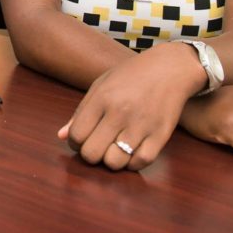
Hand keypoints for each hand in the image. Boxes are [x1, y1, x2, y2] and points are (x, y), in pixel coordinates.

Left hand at [58, 42, 203, 170]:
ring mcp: (141, 125)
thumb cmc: (131, 76)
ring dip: (111, 160)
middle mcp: (120, 113)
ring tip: (114, 149)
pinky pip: (140, 163)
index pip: (76, 135)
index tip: (82, 138)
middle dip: (90, 154)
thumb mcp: (101, 85)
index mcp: (102, 98)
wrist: (170, 68)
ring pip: (114, 162)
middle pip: (92, 153)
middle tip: (97, 146)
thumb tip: (62, 136)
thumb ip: (80, 112)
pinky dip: (132, 163)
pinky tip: (131, 152)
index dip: (74, 142)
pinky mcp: (160, 135)